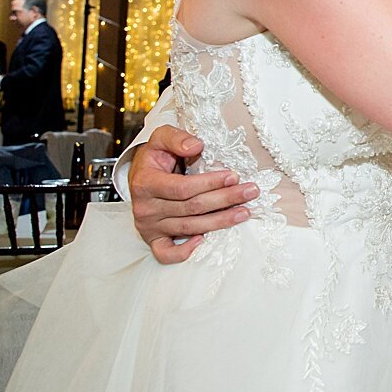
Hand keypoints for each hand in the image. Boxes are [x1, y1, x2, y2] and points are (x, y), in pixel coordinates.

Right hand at [129, 124, 257, 263]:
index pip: (183, 188)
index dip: (210, 183)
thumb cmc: (155, 157)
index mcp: (146, 183)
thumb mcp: (161, 138)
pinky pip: (166, 253)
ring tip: (244, 212)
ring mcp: (149, 226)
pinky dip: (184, 252)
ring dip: (220, 221)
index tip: (233, 175)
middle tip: (250, 191)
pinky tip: (206, 240)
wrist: (141, 175)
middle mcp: (146, 208)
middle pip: (192, 208)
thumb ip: (176, 138)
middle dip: (225, 199)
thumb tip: (197, 146)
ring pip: (189, 228)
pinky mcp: (153, 239)